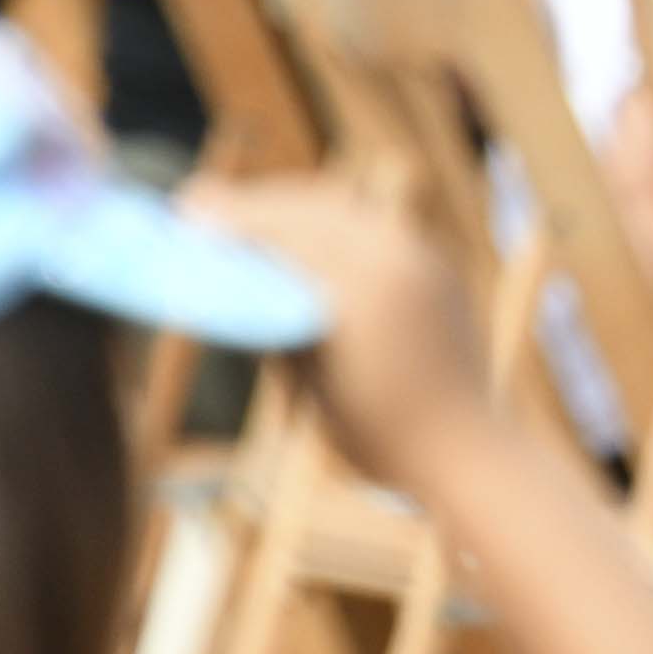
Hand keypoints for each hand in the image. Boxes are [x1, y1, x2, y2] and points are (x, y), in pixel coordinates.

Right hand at [187, 177, 498, 480]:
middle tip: (201, 204)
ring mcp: (424, 256)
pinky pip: (375, 225)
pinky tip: (300, 232)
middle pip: (312, 206)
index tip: (187, 208)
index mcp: (362, 285)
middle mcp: (399, 256)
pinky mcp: (438, 265)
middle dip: (255, 203)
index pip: (284, 230)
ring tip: (244, 214)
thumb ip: (277, 323)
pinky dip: (331, 221)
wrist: (465, 450)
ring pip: (346, 207)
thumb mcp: (308, 381)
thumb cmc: (377, 435)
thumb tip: (241, 278)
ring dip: (292, 205)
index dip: (232, 217)